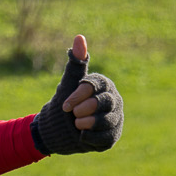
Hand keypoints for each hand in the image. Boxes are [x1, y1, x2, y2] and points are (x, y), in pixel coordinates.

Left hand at [32, 34, 122, 154]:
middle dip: (84, 110)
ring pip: (107, 120)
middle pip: (104, 102)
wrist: (58, 130)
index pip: (95, 86)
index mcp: (104, 84)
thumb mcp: (68, 84)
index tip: (66, 105)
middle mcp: (114, 99)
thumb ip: (76, 63)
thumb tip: (79, 37)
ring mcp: (116, 117)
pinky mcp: (113, 135)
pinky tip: (81, 136)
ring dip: (87, 124)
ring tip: (77, 124)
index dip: (79, 96)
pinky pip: (105, 137)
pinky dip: (90, 138)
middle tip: (73, 114)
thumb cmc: (65, 104)